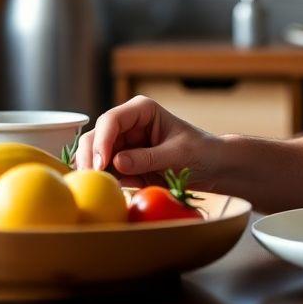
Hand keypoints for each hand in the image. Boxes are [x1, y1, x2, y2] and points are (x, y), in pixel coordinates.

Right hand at [77, 96, 221, 190]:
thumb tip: (117, 162)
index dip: (102, 141)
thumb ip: (148, 158)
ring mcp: (123, 144)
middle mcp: (127, 124)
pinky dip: (102, 181)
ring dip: (92, 171)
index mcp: (141, 110)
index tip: (101, 164)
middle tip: (90, 180)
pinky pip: (105, 172)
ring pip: (94, 156)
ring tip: (95, 189)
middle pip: (95, 137)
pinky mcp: (123, 164)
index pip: (111, 120)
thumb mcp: (177, 155)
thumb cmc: (200, 152)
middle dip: (90, 157)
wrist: (212, 167)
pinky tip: (108, 192)